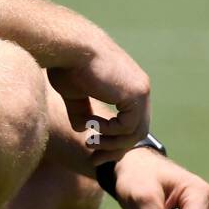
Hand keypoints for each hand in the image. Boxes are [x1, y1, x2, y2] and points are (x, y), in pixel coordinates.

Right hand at [47, 28, 149, 164]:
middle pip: (137, 131)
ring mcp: (140, 91)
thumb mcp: (74, 94)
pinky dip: (110, 132)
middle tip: (94, 159)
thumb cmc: (68, 65)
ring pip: (135, 133)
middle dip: (115, 149)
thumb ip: (82, 111)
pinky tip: (92, 125)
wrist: (70, 48)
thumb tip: (82, 129)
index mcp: (128, 86)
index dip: (114, 141)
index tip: (93, 152)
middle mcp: (139, 89)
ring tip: (89, 142)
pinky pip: (128, 127)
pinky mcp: (136, 94)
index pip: (130, 122)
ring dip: (111, 144)